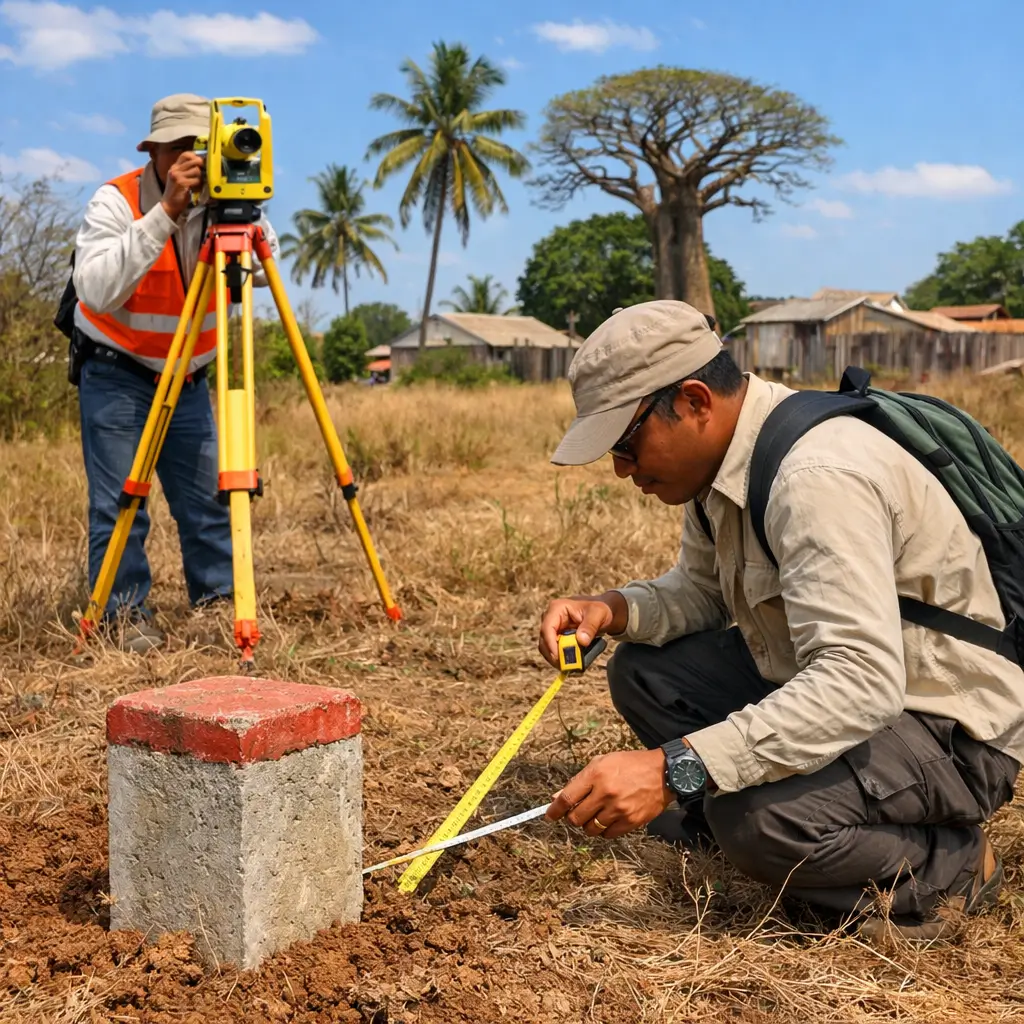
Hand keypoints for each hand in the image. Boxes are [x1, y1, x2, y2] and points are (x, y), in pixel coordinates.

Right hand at [161, 152, 204, 219]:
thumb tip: (201, 165)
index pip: (185, 154)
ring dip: (200, 178)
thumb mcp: (179, 178)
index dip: (195, 156)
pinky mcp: (182, 183)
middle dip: (201, 167)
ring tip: (198, 184)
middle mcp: (175, 169)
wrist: (169, 204)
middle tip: (203, 173)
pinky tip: (196, 189)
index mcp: (174, 167)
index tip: (200, 162)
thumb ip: (187, 171)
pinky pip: (196, 180)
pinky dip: (199, 185)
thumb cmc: (177, 192)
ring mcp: (178, 176)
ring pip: (197, 170)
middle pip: (194, 161)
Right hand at [537, 592, 625, 667]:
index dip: (550, 644)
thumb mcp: (598, 614)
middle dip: (553, 655)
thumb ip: (590, 626)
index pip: (547, 628)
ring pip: (546, 648)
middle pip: (544, 640)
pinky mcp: (555, 638)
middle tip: (566, 666)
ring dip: (557, 659)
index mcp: (557, 608)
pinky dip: (561, 659)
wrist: (600, 613)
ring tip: (571, 667)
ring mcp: (551, 629)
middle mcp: (550, 618)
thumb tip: (582, 641)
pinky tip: (571, 663)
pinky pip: (553, 651)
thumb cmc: (598, 610)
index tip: (559, 658)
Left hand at [545, 749, 672, 839]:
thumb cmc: (630, 764)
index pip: (567, 798)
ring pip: (591, 829)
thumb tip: (557, 797)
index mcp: (596, 774)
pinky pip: (608, 835)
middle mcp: (606, 793)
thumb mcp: (602, 762)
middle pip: (576, 818)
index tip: (549, 816)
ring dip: (589, 824)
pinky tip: (609, 819)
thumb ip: (579, 780)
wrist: (663, 772)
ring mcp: (619, 809)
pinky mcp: (631, 821)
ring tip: (597, 814)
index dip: (554, 810)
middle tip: (578, 812)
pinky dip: (604, 830)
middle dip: (573, 817)